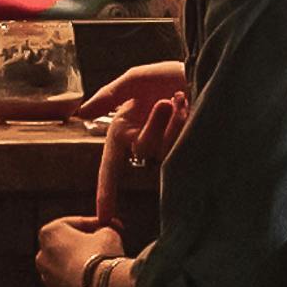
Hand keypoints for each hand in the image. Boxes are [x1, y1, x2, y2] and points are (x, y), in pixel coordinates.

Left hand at [31, 212, 130, 286]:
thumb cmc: (102, 256)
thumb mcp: (107, 232)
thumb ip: (101, 229)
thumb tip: (103, 233)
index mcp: (50, 234)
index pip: (71, 223)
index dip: (92, 224)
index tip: (106, 225)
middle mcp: (42, 256)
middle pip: (63, 247)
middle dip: (81, 247)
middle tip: (102, 246)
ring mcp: (47, 280)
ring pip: (61, 271)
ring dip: (76, 269)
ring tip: (98, 270)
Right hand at [87, 62, 190, 242]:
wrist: (204, 69)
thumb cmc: (168, 74)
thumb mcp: (136, 80)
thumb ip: (109, 95)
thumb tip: (81, 112)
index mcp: (125, 129)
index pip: (111, 165)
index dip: (106, 191)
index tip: (103, 217)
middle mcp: (144, 142)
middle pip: (144, 149)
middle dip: (155, 125)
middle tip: (168, 100)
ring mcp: (167, 147)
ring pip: (164, 148)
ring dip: (172, 122)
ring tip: (182, 98)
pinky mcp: (187, 147)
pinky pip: (181, 144)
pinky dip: (185, 123)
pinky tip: (190, 106)